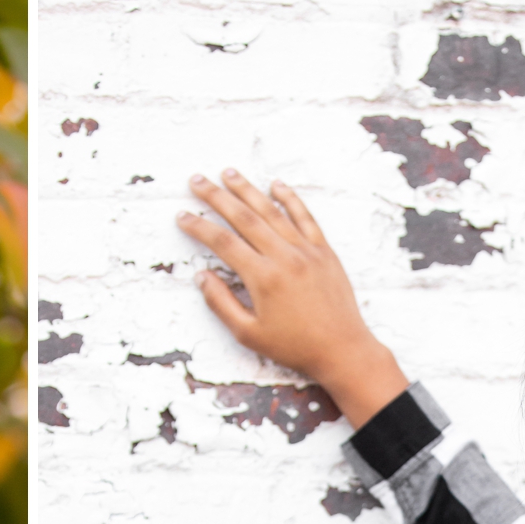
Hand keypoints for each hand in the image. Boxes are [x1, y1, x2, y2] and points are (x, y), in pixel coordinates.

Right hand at [176, 168, 409, 426]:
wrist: (342, 350)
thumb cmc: (294, 347)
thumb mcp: (249, 334)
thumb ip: (222, 304)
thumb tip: (201, 277)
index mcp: (263, 278)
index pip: (223, 243)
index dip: (199, 227)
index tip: (182, 216)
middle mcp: (284, 257)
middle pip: (244, 217)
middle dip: (217, 197)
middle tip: (197, 180)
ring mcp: (306, 250)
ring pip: (272, 211)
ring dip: (248, 190)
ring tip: (229, 173)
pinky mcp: (324, 251)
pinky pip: (305, 217)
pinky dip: (290, 199)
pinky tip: (276, 185)